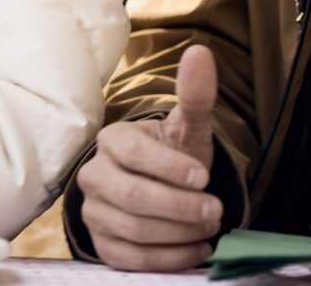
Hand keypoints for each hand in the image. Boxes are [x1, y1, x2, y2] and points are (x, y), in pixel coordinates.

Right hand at [77, 44, 223, 270]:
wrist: (161, 186)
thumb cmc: (174, 152)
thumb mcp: (188, 126)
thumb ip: (195, 94)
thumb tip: (200, 52)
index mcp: (113, 139)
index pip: (134, 153)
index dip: (170, 168)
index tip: (204, 177)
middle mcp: (95, 173)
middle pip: (134, 197)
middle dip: (181, 207)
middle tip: (216, 211)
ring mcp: (94, 210)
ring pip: (134, 230)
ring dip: (179, 233)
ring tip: (209, 228)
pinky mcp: (102, 242)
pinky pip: (131, 259)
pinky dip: (169, 259)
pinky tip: (196, 250)